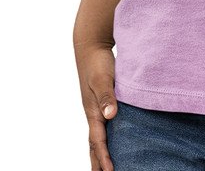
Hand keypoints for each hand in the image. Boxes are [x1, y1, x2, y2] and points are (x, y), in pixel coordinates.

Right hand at [74, 42, 119, 170]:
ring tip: (104, 168)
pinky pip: (103, 126)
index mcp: (92, 111)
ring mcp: (96, 108)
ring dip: (100, 153)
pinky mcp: (102, 101)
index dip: (104, 158)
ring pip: (97, 136)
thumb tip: (110, 116)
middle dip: (97, 163)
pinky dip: (105, 139)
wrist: (91, 46)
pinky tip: (113, 140)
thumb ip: (107, 96)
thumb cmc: (98, 62)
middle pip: (94, 144)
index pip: (98, 141)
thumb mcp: (103, 78)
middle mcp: (93, 113)